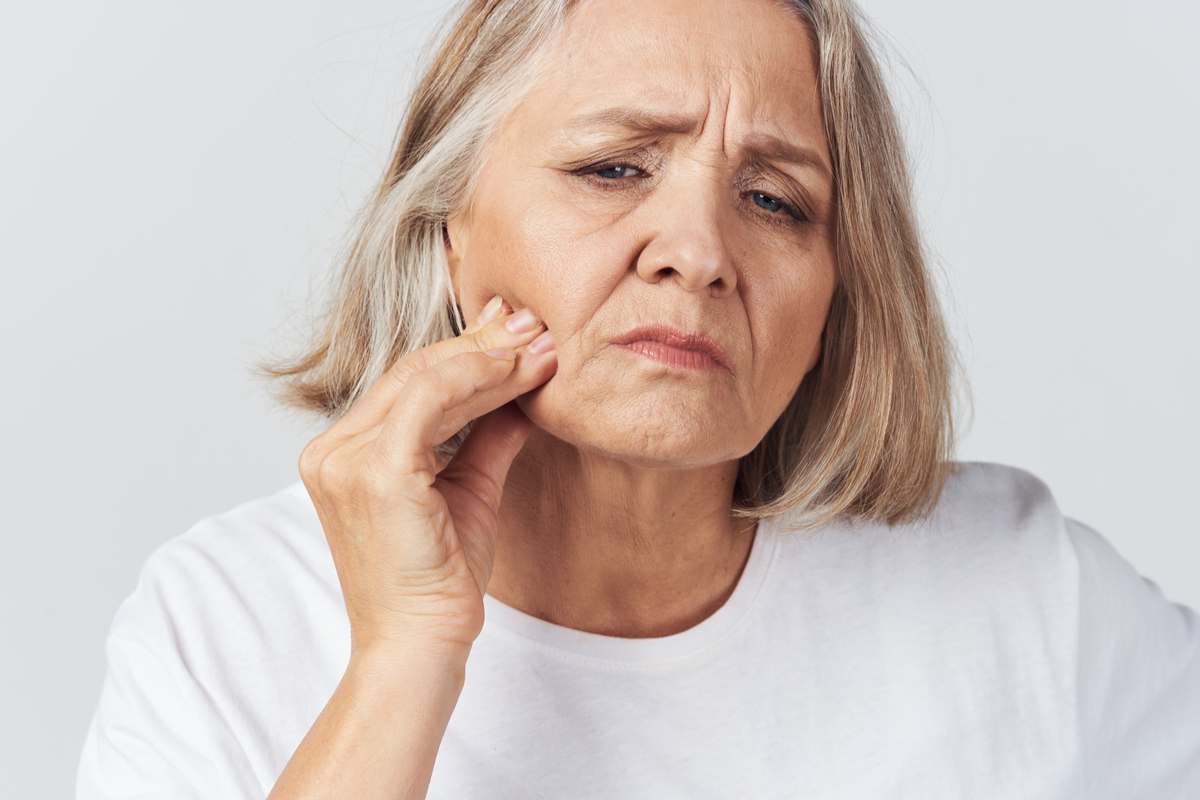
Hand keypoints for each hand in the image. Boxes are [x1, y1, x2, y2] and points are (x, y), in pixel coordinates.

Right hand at [299, 297, 556, 654]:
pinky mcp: (374, 473)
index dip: (464, 353)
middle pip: (412, 371)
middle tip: (534, 325)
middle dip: (480, 345)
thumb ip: (486, 437)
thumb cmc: (439, 580)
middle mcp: (331, 451)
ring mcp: (345, 460)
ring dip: (488, 358)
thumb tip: (523, 392)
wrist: (420, 645)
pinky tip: (518, 372)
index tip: (515, 333)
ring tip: (540, 345)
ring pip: (424, 379)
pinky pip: (429, 402)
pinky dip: (477, 380)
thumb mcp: (468, 491)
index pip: (406, 383)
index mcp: (342, 454)